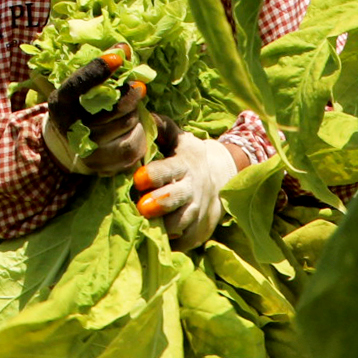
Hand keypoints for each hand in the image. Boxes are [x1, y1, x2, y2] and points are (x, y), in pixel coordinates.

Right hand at [42, 60, 152, 179]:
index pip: (79, 84)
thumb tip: (124, 49)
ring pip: (127, 123)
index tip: (119, 55)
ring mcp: (87, 151)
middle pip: (112, 107)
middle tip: (139, 86)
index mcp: (60, 104)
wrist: (67, 148)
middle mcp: (70, 129)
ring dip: (134, 113)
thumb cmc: (78, 108)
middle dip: (129, 94)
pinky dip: (137, 132)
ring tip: (128, 110)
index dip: (99, 69)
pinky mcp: (104, 166)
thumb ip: (99, 68)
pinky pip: (134, 143)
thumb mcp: (79, 88)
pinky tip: (129, 129)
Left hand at [135, 132, 238, 249]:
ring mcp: (197, 212)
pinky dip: (172, 242)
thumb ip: (161, 127)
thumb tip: (143, 114)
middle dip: (161, 204)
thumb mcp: (178, 137)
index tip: (139, 178)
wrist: (219, 178)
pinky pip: (185, 241)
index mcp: (184, 164)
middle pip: (178, 199)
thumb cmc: (185, 155)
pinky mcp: (199, 232)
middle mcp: (192, 189)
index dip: (155, 174)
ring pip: (182, 224)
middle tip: (142, 207)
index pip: (170, 169)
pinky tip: (156, 239)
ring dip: (164, 226)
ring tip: (146, 226)